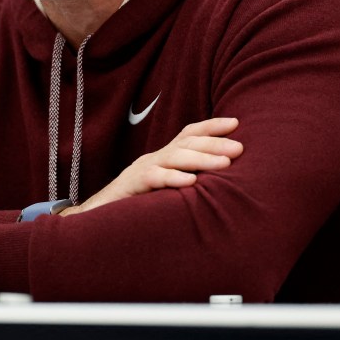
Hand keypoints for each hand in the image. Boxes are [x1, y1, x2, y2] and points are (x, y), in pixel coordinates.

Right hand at [60, 116, 241, 215]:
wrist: (99, 216)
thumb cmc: (138, 205)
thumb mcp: (166, 189)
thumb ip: (186, 181)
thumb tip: (220, 181)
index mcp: (164, 157)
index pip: (188, 134)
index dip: (211, 126)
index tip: (236, 123)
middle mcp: (155, 158)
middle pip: (186, 143)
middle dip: (215, 144)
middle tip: (240, 149)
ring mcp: (143, 169)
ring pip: (174, 157)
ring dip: (202, 159)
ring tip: (226, 164)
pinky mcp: (132, 185)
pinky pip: (154, 178)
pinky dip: (173, 178)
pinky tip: (191, 182)